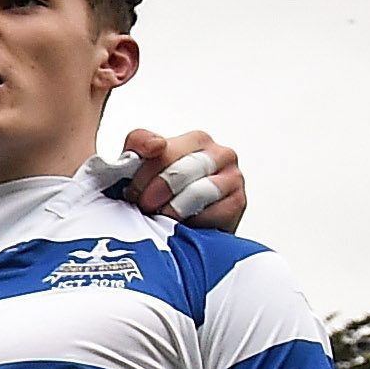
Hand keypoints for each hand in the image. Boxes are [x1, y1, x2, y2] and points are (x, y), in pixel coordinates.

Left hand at [121, 128, 244, 229]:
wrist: (186, 228)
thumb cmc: (162, 196)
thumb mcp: (141, 169)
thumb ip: (139, 146)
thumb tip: (154, 144)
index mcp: (194, 140)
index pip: (160, 148)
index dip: (140, 173)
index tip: (131, 191)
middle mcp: (218, 154)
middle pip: (179, 170)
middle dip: (154, 193)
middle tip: (144, 206)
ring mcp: (232, 177)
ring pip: (196, 192)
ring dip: (172, 209)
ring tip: (161, 216)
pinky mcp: (238, 202)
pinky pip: (212, 213)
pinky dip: (192, 222)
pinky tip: (183, 225)